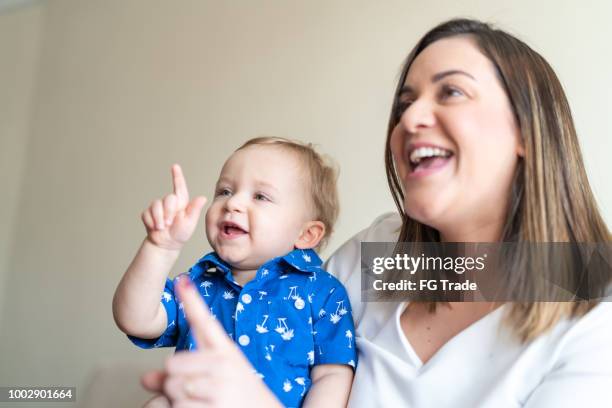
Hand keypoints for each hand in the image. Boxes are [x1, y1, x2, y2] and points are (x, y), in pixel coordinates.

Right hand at [141, 164, 206, 250]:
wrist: (166, 244)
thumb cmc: (180, 234)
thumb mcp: (189, 223)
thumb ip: (194, 210)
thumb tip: (202, 198)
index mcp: (181, 202)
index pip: (179, 187)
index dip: (177, 176)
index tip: (175, 166)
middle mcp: (169, 202)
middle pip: (167, 199)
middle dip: (168, 212)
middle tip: (169, 223)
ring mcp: (158, 207)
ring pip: (155, 206)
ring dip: (158, 219)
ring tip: (163, 227)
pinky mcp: (148, 213)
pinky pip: (147, 214)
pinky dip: (151, 222)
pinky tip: (155, 228)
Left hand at [141, 277, 282, 407]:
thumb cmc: (236, 395)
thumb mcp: (214, 377)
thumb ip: (180, 374)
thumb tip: (145, 379)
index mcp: (226, 351)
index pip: (205, 322)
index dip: (192, 300)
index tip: (182, 280)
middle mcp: (224, 365)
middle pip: (172, 365)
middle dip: (174, 381)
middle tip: (195, 390)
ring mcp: (221, 386)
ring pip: (173, 388)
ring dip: (178, 401)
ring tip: (201, 403)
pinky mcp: (216, 407)